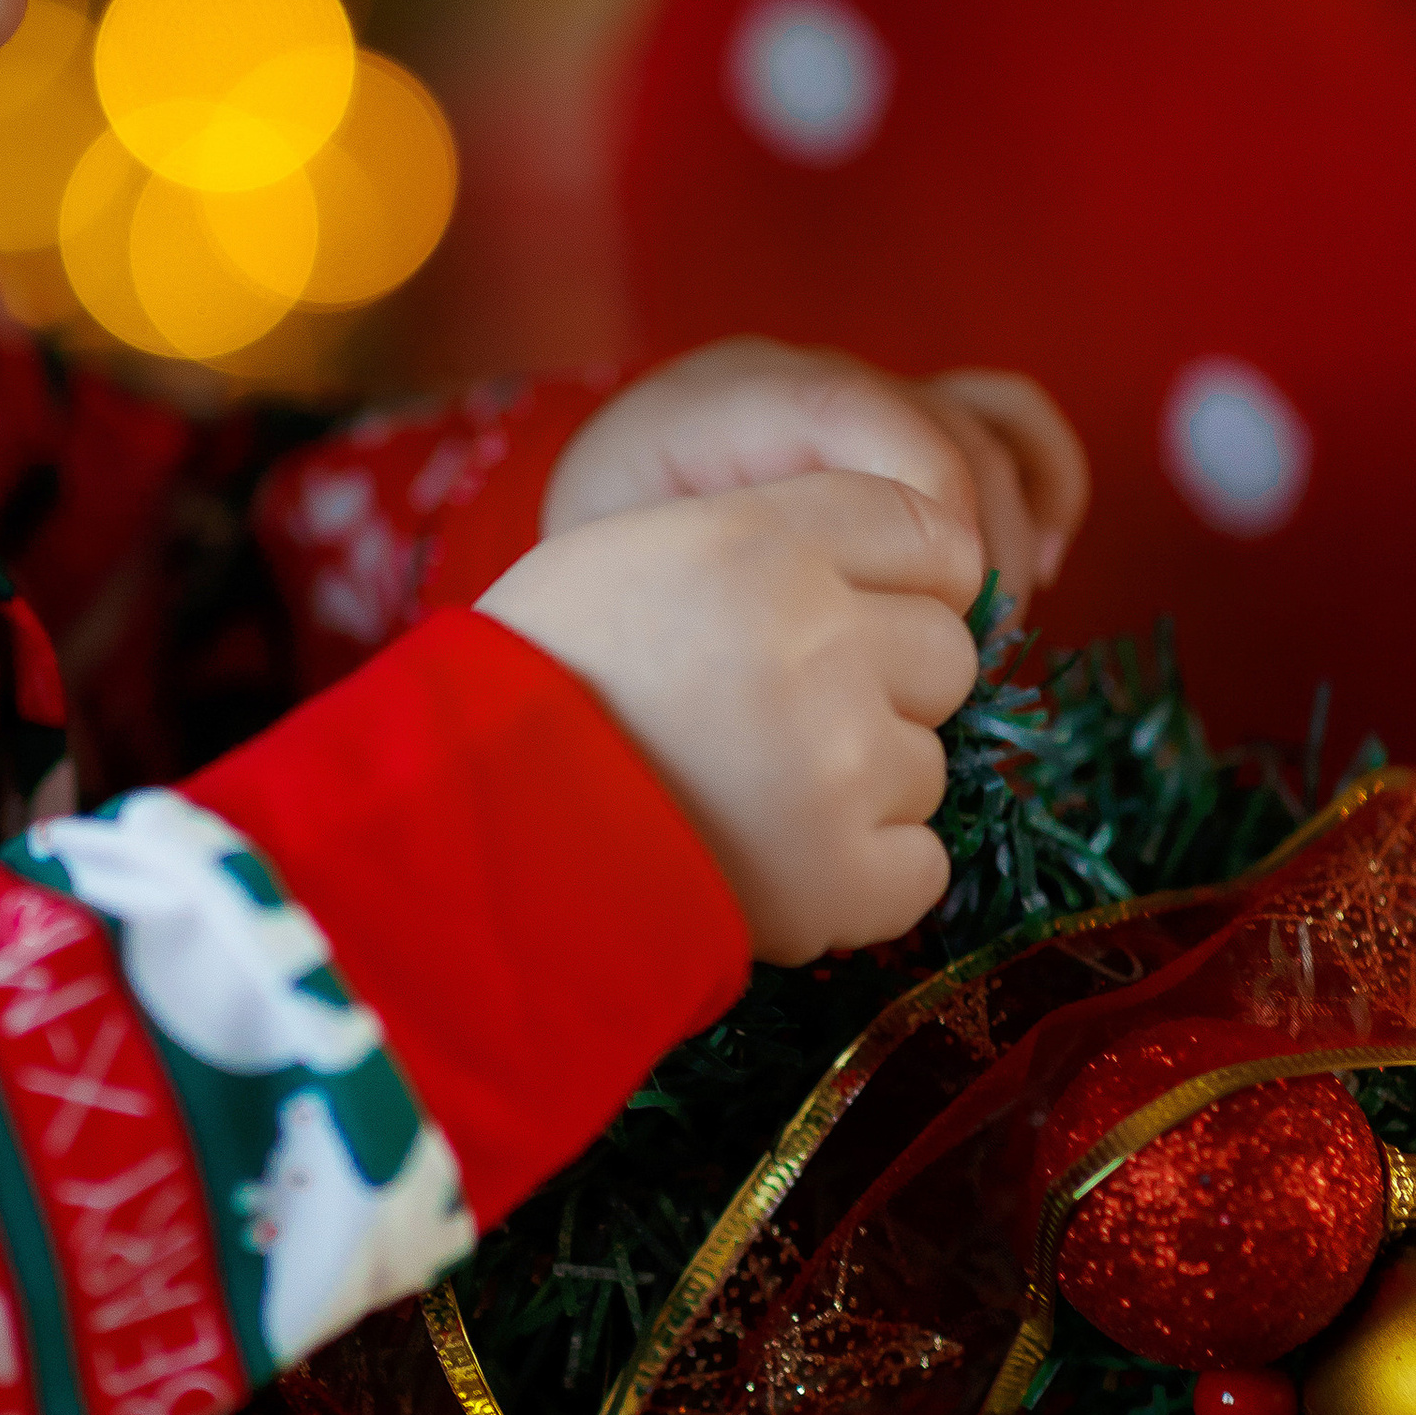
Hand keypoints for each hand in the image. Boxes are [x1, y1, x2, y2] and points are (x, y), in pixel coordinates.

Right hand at [477, 467, 980, 959]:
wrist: (466, 825)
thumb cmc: (538, 676)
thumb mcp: (637, 547)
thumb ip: (775, 534)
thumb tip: (907, 572)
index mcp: (766, 542)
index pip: (931, 534)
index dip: (902, 586)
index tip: (845, 625)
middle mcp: (819, 638)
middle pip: (949, 653)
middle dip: (887, 689)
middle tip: (777, 727)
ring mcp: (841, 762)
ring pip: (930, 765)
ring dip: (863, 791)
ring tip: (751, 801)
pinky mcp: (845, 877)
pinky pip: (923, 868)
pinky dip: (865, 880)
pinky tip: (779, 867)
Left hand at [543, 339, 1088, 614]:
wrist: (595, 570)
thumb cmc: (605, 601)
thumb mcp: (622, 596)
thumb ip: (706, 591)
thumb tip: (834, 646)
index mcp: (714, 401)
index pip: (848, 405)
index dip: (919, 504)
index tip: (939, 612)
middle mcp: (798, 376)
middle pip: (939, 427)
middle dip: (977, 551)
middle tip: (961, 662)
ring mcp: (860, 394)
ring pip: (988, 426)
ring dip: (1015, 538)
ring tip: (988, 635)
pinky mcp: (909, 424)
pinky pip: (1009, 422)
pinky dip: (1047, 488)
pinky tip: (1042, 573)